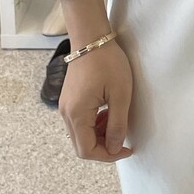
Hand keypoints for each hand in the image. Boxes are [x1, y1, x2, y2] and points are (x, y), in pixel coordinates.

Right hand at [58, 40, 134, 161]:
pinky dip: (95, 125)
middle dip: (104, 147)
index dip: (108, 155)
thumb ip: (118, 124)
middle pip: (82, 146)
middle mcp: (66, 113)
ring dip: (100, 136)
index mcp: (77, 114)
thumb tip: (114, 148)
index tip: (127, 149)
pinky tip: (108, 113)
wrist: (92, 38)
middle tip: (123, 136)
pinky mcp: (69, 100)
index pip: (87, 151)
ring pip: (81, 135)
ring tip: (117, 121)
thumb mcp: (120, 94)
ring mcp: (65, 106)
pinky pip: (80, 122)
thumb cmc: (108, 62)